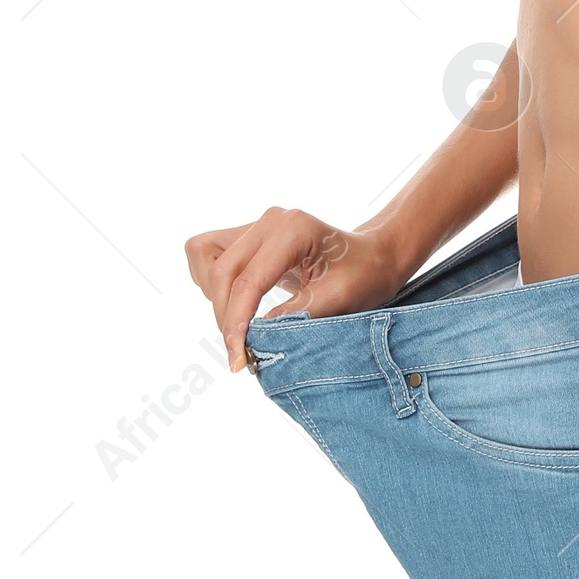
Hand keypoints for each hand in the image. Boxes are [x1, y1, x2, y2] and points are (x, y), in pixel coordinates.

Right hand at [184, 210, 406, 372]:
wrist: (373, 258)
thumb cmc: (364, 276)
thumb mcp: (337, 300)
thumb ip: (293, 316)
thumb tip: (251, 338)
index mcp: (294, 229)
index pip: (248, 280)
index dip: (236, 323)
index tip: (237, 358)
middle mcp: (270, 220)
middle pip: (221, 272)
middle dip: (225, 316)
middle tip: (241, 352)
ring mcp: (256, 224)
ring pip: (205, 258)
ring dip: (214, 297)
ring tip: (240, 323)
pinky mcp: (248, 234)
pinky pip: (208, 255)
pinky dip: (213, 284)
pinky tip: (238, 304)